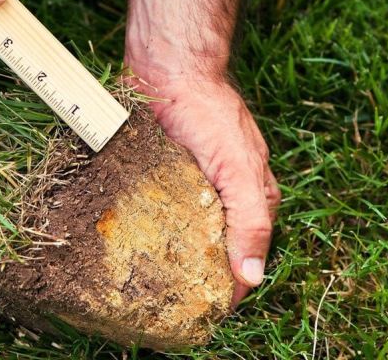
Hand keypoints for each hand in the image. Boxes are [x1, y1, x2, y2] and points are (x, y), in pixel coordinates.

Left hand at [126, 70, 280, 306]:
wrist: (167, 69)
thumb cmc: (209, 112)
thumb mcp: (238, 169)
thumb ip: (250, 221)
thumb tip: (253, 277)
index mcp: (254, 198)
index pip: (246, 258)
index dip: (228, 289)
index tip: (203, 316)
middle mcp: (225, 196)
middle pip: (215, 250)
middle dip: (197, 279)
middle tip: (168, 305)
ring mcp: (194, 186)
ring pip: (186, 236)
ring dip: (170, 259)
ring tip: (146, 286)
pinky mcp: (165, 175)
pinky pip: (160, 213)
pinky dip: (150, 233)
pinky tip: (133, 248)